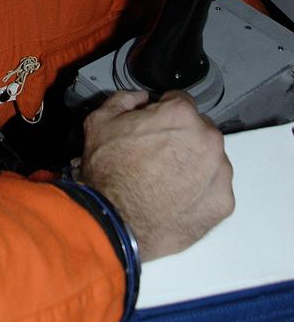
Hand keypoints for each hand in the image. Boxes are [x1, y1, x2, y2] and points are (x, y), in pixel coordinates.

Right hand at [78, 89, 233, 261]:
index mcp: (181, 115)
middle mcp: (207, 141)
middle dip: (181, 139)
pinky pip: (215, 188)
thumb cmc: (108, 176)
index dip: (163, 114)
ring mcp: (219, 173)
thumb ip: (124, 100)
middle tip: (157, 156)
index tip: (154, 127)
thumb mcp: (100, 122)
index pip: (180, 102)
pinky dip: (200, 192)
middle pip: (199, 131)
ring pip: (210, 159)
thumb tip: (139, 99)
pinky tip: (176, 197)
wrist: (116, 222)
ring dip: (194, 164)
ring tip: (166, 180)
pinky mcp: (223, 203)